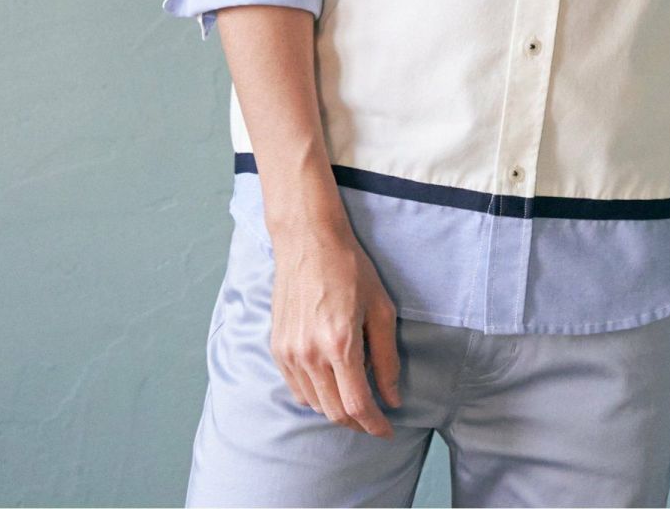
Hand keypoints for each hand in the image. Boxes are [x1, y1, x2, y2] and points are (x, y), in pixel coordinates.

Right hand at [266, 220, 402, 436]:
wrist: (308, 240)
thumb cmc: (350, 268)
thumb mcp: (380, 308)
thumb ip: (386, 357)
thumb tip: (392, 397)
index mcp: (340, 343)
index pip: (357, 404)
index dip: (375, 424)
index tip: (387, 430)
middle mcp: (310, 353)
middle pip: (335, 411)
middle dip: (358, 421)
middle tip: (376, 417)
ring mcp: (290, 352)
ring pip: (315, 404)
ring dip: (337, 409)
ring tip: (355, 397)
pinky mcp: (277, 348)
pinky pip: (297, 389)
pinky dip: (316, 395)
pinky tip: (331, 382)